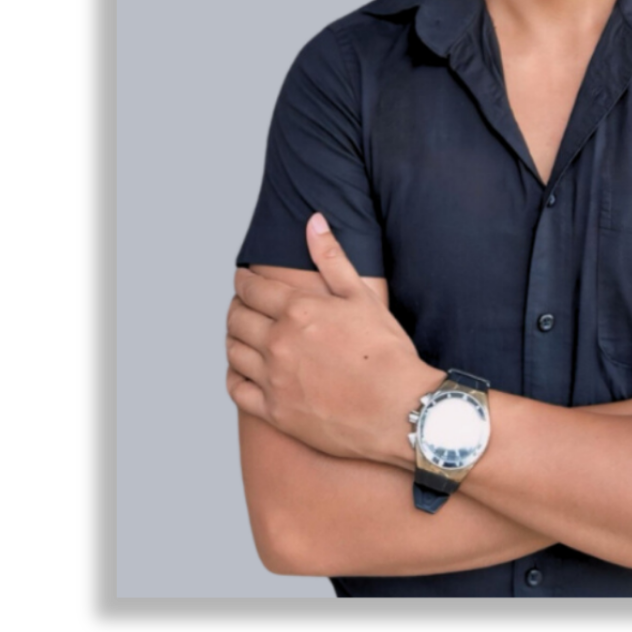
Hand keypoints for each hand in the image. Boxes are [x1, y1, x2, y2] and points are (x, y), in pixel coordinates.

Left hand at [226, 213, 443, 460]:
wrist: (398, 408)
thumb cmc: (386, 351)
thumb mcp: (362, 296)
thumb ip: (332, 257)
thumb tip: (313, 221)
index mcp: (298, 310)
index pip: (252, 288)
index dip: (244, 281)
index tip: (244, 279)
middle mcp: (279, 342)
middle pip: (237, 318)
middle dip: (237, 306)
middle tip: (244, 305)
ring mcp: (273, 379)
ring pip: (233, 351)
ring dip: (233, 337)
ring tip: (244, 334)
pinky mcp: (275, 411)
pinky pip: (237, 390)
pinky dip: (234, 375)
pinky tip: (244, 369)